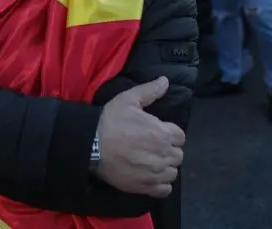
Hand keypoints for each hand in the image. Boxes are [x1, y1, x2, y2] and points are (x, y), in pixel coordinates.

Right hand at [94, 77, 184, 197]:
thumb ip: (150, 91)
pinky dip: (161, 184)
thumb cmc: (111, 120)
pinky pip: (165, 190)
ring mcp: (155, 173)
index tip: (158, 132)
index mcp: (162, 132)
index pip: (180, 136)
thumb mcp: (129, 100)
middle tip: (153, 146)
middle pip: (178, 155)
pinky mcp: (146, 187)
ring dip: (165, 167)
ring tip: (152, 162)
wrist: (91, 145)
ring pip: (172, 172)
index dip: (170, 133)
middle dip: (168, 150)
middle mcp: (163, 154)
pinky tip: (151, 176)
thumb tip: (166, 81)